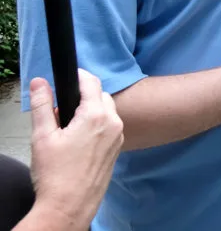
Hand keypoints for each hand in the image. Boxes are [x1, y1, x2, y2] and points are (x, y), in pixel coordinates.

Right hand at [28, 70, 122, 230]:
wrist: (69, 206)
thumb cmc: (55, 175)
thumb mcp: (42, 136)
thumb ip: (42, 105)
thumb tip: (40, 82)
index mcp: (96, 115)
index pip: (91, 82)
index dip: (78, 76)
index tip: (67, 77)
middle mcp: (113, 123)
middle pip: (100, 96)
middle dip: (82, 97)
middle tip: (60, 112)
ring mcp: (118, 136)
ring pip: (105, 111)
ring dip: (90, 112)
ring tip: (67, 129)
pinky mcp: (117, 148)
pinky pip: (109, 127)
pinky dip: (96, 126)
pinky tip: (78, 141)